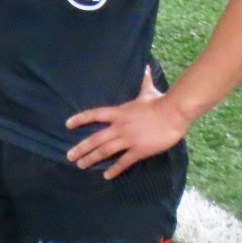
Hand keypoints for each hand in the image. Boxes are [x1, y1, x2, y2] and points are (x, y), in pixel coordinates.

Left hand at [65, 67, 189, 179]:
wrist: (174, 113)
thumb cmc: (160, 101)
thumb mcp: (148, 90)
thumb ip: (143, 80)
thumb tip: (145, 66)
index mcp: (119, 112)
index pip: (95, 114)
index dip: (80, 119)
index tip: (68, 124)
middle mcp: (120, 126)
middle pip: (96, 138)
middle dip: (81, 148)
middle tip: (69, 156)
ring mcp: (128, 139)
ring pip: (105, 151)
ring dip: (92, 158)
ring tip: (81, 165)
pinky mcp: (139, 150)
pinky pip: (124, 162)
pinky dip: (114, 169)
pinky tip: (106, 176)